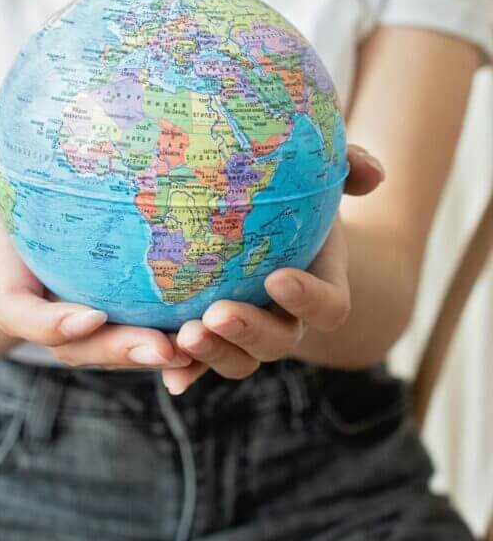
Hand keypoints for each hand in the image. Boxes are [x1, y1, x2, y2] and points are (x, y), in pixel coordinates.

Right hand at [0, 137, 191, 370]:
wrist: (36, 227)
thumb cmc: (19, 196)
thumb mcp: (0, 176)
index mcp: (15, 290)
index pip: (22, 317)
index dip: (52, 325)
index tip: (91, 316)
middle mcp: (51, 318)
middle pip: (79, 348)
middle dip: (119, 351)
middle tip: (162, 347)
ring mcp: (87, 328)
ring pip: (116, 351)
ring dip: (152, 356)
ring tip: (193, 350)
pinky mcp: (120, 324)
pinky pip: (143, 342)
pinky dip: (173, 349)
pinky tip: (211, 341)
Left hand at [161, 144, 385, 394]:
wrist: (271, 224)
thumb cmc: (299, 195)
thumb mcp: (322, 178)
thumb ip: (349, 169)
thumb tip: (372, 172)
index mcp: (322, 286)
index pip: (330, 307)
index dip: (309, 299)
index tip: (278, 278)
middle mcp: (290, 319)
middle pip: (278, 342)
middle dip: (250, 332)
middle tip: (217, 314)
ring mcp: (252, 334)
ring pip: (240, 360)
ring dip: (214, 354)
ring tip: (184, 336)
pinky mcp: (217, 338)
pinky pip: (202, 362)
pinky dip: (186, 369)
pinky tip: (168, 370)